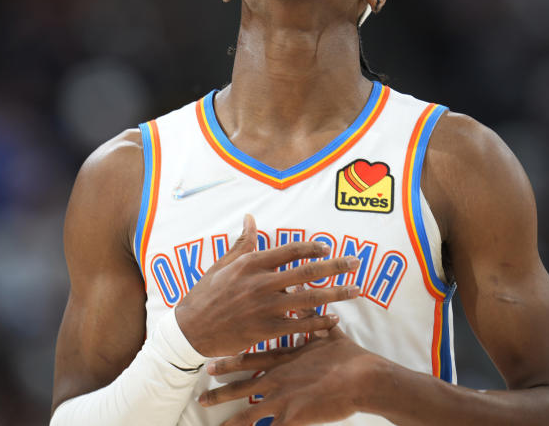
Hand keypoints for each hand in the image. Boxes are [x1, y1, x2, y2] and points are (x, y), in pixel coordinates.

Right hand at [175, 214, 361, 356]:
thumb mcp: (222, 265)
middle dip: (336, 266)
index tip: (328, 248)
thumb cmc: (206, 295)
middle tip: (357, 263)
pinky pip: (300, 325)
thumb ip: (242, 243)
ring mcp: (266, 307)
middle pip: (308, 271)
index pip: (291, 250)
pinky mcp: (267, 330)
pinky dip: (319, 323)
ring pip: (310, 298)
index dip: (313, 248)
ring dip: (336, 294)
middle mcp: (262, 282)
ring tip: (356, 290)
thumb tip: (251, 218)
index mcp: (252, 263)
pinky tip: (334, 321)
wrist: (191, 330)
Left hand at [198, 324, 378, 425]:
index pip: (250, 361)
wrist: (361, 377)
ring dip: (232, 420)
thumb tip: (301, 288)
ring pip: (250, 412)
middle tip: (202, 397)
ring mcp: (283, 399)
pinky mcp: (293, 417)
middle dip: (222, 393)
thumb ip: (310, 313)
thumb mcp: (326, 330)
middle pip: (243, 387)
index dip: (230, 364)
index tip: (212, 365)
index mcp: (284, 359)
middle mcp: (278, 378)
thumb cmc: (347, 355)